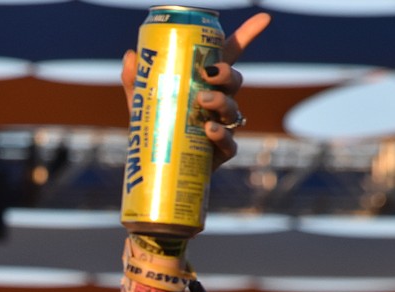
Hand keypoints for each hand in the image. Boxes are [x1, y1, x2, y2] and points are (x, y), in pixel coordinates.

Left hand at [121, 12, 271, 169]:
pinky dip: (221, 134)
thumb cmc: (154, 128)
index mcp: (203, 84)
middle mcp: (217, 102)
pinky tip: (209, 129)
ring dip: (221, 101)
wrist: (156, 169)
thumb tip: (131, 56)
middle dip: (226, 74)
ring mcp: (222, 125)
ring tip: (203, 101)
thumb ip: (135, 81)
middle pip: (233, 80)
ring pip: (232, 108)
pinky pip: (229, 142)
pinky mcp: (220, 151)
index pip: (228, 57)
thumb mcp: (141, 102)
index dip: (247, 35)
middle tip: (209, 74)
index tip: (263, 18)